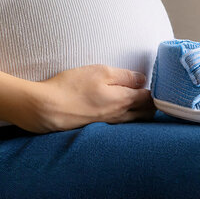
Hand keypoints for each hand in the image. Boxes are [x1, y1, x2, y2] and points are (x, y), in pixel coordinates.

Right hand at [24, 64, 154, 132]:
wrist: (45, 108)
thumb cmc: (72, 86)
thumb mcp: (100, 71)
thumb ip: (125, 76)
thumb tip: (142, 80)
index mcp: (124, 100)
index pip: (150, 99)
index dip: (154, 90)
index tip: (153, 83)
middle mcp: (120, 116)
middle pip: (146, 113)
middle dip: (151, 103)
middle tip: (147, 91)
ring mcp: (109, 125)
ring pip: (134, 121)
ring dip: (140, 112)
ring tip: (136, 100)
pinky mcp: (97, 129)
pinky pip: (121, 125)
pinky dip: (126, 118)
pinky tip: (119, 110)